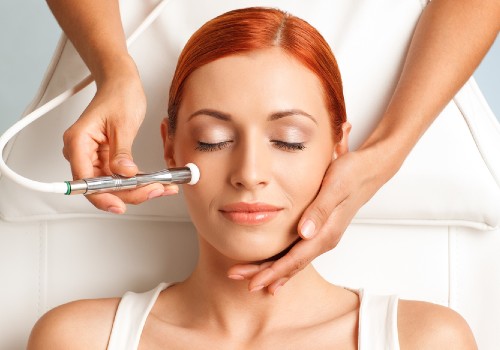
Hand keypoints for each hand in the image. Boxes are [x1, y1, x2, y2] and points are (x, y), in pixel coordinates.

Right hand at [62, 71, 177, 213]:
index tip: (120, 205)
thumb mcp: (123, 124)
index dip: (102, 196)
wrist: (121, 83)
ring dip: (136, 190)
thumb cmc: (119, 95)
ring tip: (161, 187)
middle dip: (128, 193)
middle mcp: (81, 152)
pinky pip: (119, 177)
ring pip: (111, 185)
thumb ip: (121, 152)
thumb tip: (124, 174)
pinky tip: (155, 182)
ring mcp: (93, 157)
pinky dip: (137, 182)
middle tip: (154, 191)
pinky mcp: (105, 158)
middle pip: (100, 187)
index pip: (85, 181)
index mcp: (78, 142)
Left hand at [227, 148, 389, 293]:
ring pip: (292, 261)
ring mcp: (321, 236)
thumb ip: (320, 210)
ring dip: (271, 269)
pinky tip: (272, 266)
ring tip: (249, 276)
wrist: (368, 170)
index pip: (294, 259)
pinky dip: (282, 261)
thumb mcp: (335, 187)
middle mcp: (323, 239)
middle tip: (238, 278)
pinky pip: (297, 252)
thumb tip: (305, 233)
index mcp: (326, 233)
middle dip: (264, 274)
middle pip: (290, 265)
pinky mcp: (318, 230)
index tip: (253, 282)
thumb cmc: (351, 174)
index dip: (272, 272)